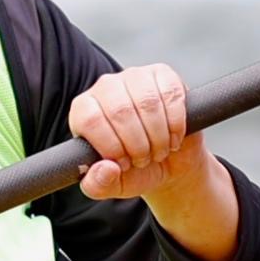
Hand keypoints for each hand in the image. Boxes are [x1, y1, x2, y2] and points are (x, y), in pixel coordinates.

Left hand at [69, 64, 240, 260]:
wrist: (169, 162)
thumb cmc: (135, 171)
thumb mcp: (112, 185)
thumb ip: (98, 185)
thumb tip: (105, 169)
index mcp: (83, 111)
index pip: (90, 120)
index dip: (111, 146)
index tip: (123, 163)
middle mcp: (105, 87)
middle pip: (120, 111)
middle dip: (138, 145)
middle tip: (144, 159)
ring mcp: (134, 76)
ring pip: (147, 103)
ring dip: (158, 136)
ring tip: (159, 150)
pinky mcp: (162, 75)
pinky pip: (171, 95)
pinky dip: (176, 124)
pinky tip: (174, 137)